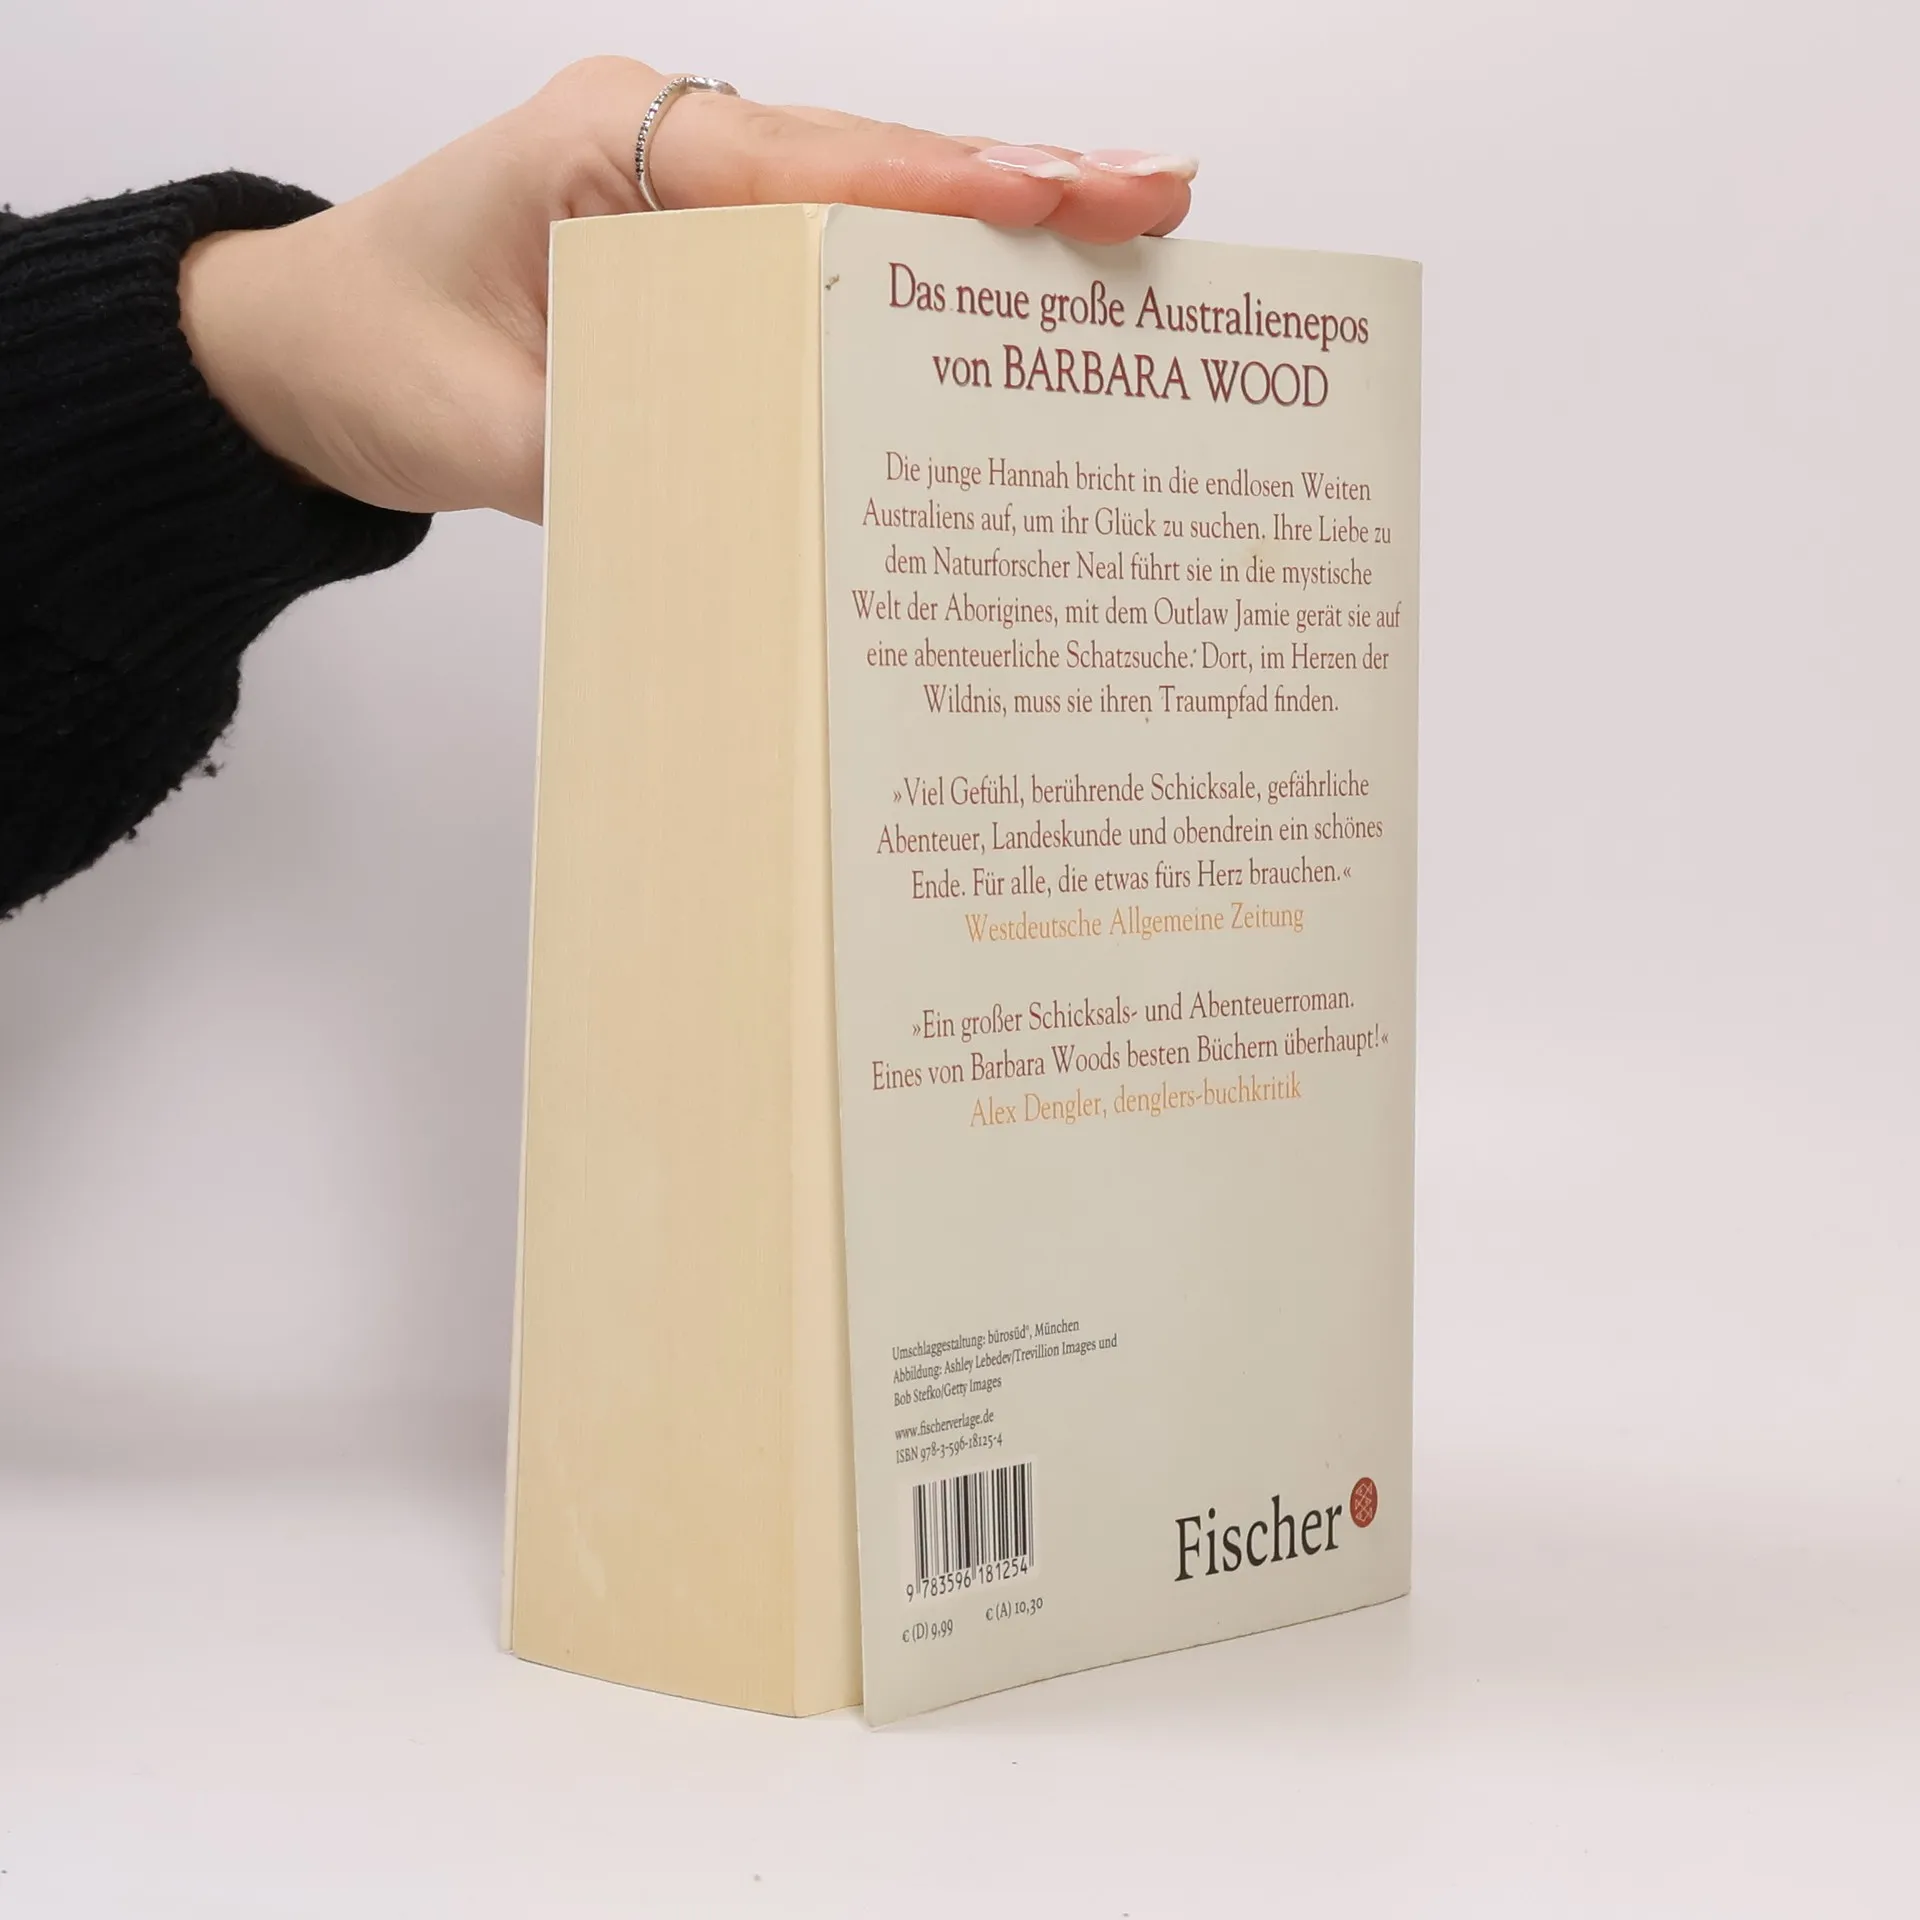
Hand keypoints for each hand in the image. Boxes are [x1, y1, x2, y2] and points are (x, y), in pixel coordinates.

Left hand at [177, 58, 1196, 522]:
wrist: (303, 357)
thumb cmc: (369, 355)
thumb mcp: (480, 424)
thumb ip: (616, 455)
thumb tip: (767, 509)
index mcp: (605, 148)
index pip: (802, 165)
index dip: (938, 188)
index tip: (1060, 194)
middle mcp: (666, 150)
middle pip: (870, 162)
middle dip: (1020, 182)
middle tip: (1157, 196)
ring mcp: (695, 199)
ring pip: (870, 204)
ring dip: (1000, 227)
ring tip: (1132, 231)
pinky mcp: (708, 260)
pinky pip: (832, 261)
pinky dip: (929, 281)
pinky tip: (1021, 304)